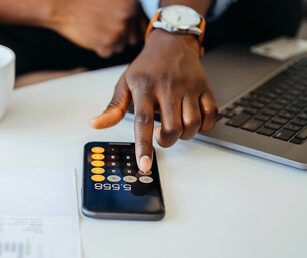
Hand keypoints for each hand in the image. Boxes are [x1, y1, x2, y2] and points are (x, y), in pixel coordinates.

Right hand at [47, 0, 144, 57]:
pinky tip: (89, 33)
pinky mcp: (108, 43)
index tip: (123, 28)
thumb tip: (137, 23)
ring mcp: (119, 31)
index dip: (132, 28)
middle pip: (133, 38)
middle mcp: (129, 16)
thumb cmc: (82, 0)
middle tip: (104, 28)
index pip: (143, 23)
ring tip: (94, 27)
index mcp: (132, 2)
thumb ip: (127, 7)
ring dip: (109, 42)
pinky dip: (98, 47)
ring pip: (120, 46)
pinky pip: (107, 52)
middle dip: (122, 36)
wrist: (61, 4)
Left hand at [89, 30, 217, 170]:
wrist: (172, 43)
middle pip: (171, 128)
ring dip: (185, 135)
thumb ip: (112, 108)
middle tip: (161, 134)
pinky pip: (211, 116)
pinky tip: (194, 121)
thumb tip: (95, 124)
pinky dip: (204, 126)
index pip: (143, 122)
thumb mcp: (125, 83)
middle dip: (166, 141)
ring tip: (176, 127)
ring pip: (192, 124)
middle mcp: (168, 87)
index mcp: (145, 88)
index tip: (144, 165)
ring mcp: (189, 87)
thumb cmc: (147, 67)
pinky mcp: (206, 87)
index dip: (144, 146)